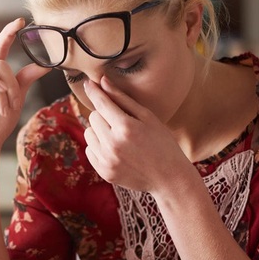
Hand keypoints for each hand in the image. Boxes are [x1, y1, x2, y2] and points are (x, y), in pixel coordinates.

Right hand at [0, 18, 49, 156]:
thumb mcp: (16, 99)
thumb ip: (25, 80)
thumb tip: (44, 65)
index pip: (0, 48)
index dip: (8, 33)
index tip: (20, 21)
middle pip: (1, 63)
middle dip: (12, 84)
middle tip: (15, 103)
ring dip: (4, 90)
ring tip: (6, 107)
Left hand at [83, 77, 192, 192]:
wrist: (169, 178)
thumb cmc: (162, 142)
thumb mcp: (147, 117)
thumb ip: (123, 99)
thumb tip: (102, 81)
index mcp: (126, 127)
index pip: (101, 103)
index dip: (94, 91)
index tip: (88, 83)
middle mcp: (113, 144)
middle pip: (93, 117)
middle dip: (104, 115)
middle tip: (121, 121)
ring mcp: (107, 160)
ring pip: (88, 133)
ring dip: (99, 131)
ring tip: (118, 136)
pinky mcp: (104, 171)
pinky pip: (89, 150)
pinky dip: (98, 146)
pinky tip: (116, 149)